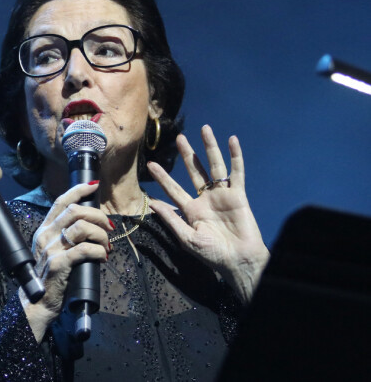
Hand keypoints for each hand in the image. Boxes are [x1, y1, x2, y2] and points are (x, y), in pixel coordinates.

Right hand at [21, 182, 112, 341]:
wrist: (37, 304)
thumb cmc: (51, 278)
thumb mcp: (53, 251)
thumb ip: (66, 236)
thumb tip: (91, 224)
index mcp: (45, 230)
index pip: (61, 201)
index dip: (78, 190)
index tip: (94, 186)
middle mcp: (46, 236)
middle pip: (75, 211)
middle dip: (98, 215)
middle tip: (108, 228)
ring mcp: (51, 249)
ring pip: (81, 227)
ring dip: (100, 234)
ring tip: (106, 245)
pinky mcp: (59, 264)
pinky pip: (84, 249)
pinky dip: (98, 250)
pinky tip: (103, 256)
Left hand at [147, 125, 268, 302]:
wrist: (238, 261)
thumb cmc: (212, 254)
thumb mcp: (187, 239)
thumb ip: (172, 220)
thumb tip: (152, 204)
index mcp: (191, 210)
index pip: (173, 189)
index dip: (163, 177)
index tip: (151, 164)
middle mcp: (205, 199)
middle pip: (195, 171)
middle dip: (187, 154)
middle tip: (179, 137)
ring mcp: (222, 195)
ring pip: (215, 166)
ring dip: (210, 147)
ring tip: (205, 129)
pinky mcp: (238, 196)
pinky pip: (236, 173)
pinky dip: (235, 156)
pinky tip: (232, 141)